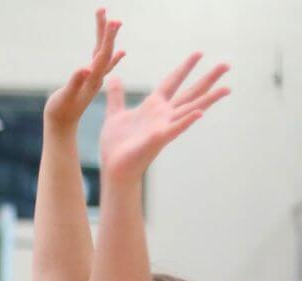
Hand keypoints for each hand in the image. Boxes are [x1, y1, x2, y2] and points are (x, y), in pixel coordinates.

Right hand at [43, 9, 124, 127]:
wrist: (61, 126)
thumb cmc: (60, 112)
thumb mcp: (65, 97)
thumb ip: (75, 82)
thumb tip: (85, 68)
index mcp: (93, 78)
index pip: (103, 53)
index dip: (108, 36)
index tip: (112, 20)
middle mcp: (97, 76)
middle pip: (105, 48)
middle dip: (106, 29)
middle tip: (104, 9)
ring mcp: (95, 78)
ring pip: (104, 52)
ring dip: (107, 36)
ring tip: (112, 20)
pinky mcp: (90, 81)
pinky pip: (103, 63)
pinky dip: (110, 54)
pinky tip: (120, 51)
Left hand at [98, 53, 228, 183]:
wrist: (113, 167)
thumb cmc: (115, 144)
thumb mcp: (114, 114)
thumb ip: (116, 96)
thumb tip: (114, 77)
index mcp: (153, 106)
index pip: (172, 82)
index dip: (185, 68)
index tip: (199, 53)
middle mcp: (163, 115)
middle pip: (190, 93)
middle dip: (208, 79)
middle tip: (226, 64)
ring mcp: (163, 127)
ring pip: (190, 110)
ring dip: (208, 99)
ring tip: (227, 88)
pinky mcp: (158, 139)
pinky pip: (174, 129)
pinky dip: (186, 121)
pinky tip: (200, 114)